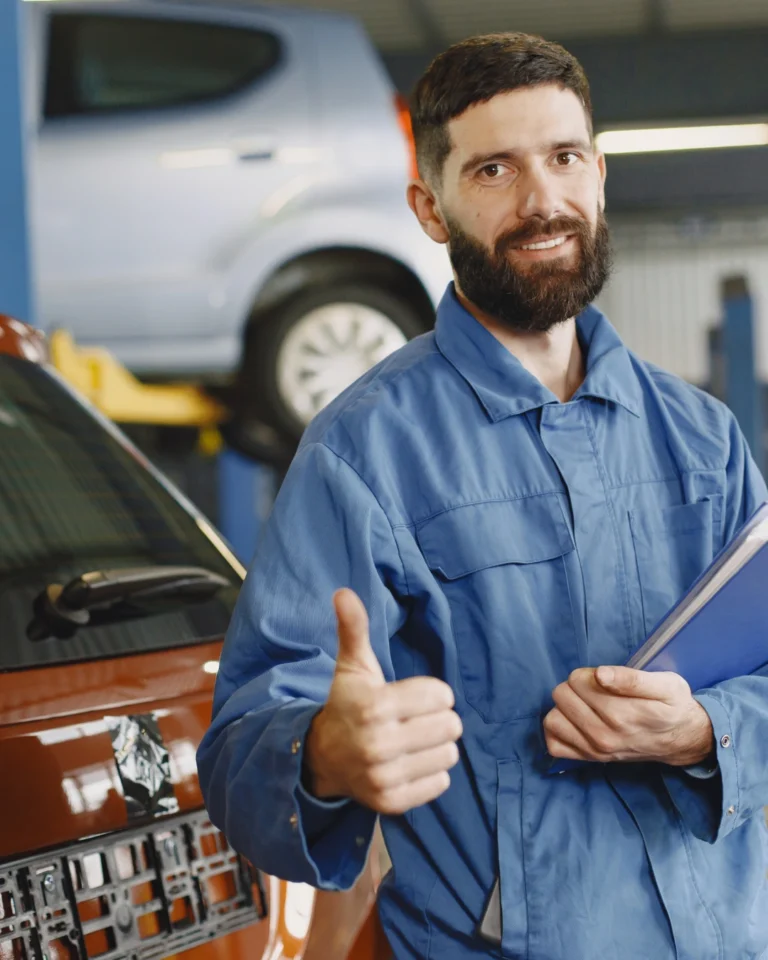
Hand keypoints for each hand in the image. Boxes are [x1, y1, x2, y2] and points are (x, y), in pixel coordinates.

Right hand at [304, 588, 462, 813]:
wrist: (322, 758)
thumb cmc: (347, 703)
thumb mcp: (352, 665)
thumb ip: (354, 628)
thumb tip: (343, 592)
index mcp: (374, 706)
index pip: (441, 696)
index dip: (433, 693)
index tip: (414, 697)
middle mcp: (378, 744)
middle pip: (451, 726)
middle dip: (439, 719)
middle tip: (416, 720)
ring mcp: (384, 777)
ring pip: (450, 755)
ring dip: (438, 746)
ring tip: (415, 740)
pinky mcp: (392, 802)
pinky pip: (440, 783)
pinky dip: (431, 772)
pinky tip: (411, 762)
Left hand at [543, 666, 713, 766]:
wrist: (681, 740)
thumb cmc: (673, 707)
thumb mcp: (667, 685)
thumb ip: (632, 678)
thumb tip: (600, 674)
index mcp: (622, 714)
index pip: (578, 680)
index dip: (589, 673)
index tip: (605, 679)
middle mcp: (604, 735)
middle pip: (562, 695)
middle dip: (576, 687)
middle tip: (597, 691)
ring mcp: (594, 750)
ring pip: (553, 718)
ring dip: (565, 708)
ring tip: (585, 705)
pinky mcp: (588, 759)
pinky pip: (554, 744)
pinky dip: (559, 730)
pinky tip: (574, 721)